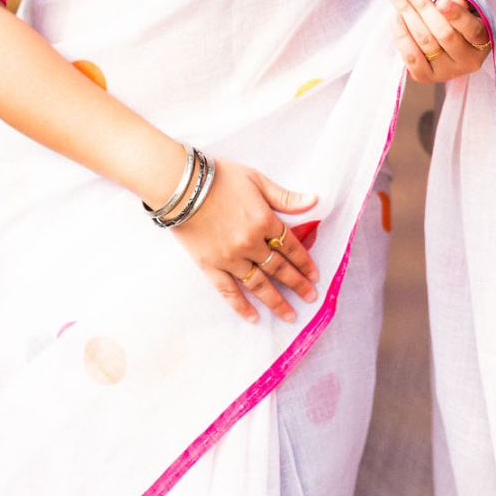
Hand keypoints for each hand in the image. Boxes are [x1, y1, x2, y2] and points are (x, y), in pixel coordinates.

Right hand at [170, 158, 319, 324]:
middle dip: (297, 284)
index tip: (314, 276)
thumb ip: (285, 197)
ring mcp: (230, 257)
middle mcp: (251, 243)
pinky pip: (228, 291)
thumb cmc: (219, 177)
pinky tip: (253, 318)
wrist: (180, 185)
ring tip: (290, 316)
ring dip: (276, 301)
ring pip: (259, 284)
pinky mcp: (210, 266)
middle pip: (279, 268)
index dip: (304, 262)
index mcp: (265, 220)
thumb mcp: (256, 180)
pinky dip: (241, 306)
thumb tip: (314, 201)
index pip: (291, 246)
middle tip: (310, 298)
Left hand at [388, 0, 491, 82]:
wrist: (445, 47)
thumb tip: (450, 1)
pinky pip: (412, 57)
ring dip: (408, 14)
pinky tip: (395, 17)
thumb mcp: (465, 9)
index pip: (472, 29)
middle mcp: (467, 61)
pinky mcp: (426, 77)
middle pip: (444, 33)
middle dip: (424, 7)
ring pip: (425, 41)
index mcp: (482, 42)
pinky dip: (402, 36)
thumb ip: (461, 4)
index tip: (442, 2)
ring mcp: (446, 72)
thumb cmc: (457, 21)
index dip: (456, 16)